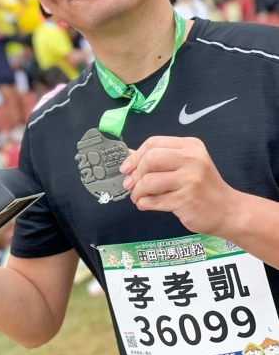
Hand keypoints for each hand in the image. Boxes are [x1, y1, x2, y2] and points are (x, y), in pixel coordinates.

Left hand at [119, 136, 241, 236]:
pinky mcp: (186, 200)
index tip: (126, 168)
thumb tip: (129, 155)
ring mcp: (190, 180)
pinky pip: (154, 200)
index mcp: (190, 146)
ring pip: (149, 181)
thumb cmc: (203, 187)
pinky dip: (144, 203)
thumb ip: (159, 158)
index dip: (135, 156)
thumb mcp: (186, 165)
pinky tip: (145, 204)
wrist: (228, 211)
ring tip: (138, 197)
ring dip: (137, 192)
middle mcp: (192, 159)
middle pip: (150, 159)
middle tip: (130, 184)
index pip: (153, 143)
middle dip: (135, 174)